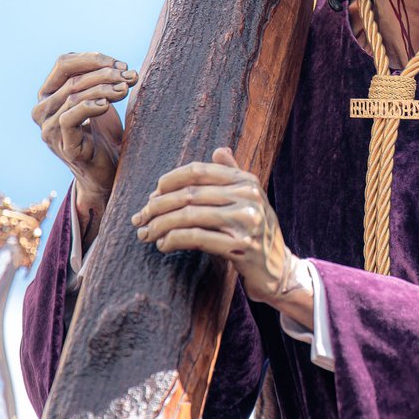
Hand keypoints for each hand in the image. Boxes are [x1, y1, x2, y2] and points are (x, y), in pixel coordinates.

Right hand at [33, 51, 137, 210]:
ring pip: (73, 96)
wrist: (109, 169)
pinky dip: (90, 106)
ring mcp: (49, 130)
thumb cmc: (104, 132)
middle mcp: (43, 110)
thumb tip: (119, 65)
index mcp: (49, 94)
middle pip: (72, 78)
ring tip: (126, 89)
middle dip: (106, 73)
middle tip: (131, 76)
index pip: (64, 63)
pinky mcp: (63, 146)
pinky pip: (69, 119)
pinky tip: (107, 105)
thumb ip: (99, 79)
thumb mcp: (100, 98)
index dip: (94, 59)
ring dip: (104, 88)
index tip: (122, 64)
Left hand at [132, 149, 310, 320]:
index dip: (170, 180)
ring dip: (159, 225)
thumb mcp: (250, 199)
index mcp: (247, 180)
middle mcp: (248, 196)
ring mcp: (246, 221)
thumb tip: (219, 150)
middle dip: (157, 206)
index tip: (152, 195)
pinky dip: (172, 240)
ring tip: (146, 234)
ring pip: (188, 215)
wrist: (278, 269)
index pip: (198, 171)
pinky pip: (195, 237)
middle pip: (189, 194)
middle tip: (140, 218)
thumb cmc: (256, 232)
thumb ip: (234, 174)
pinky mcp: (239, 246)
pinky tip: (163, 245)